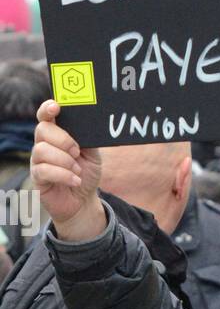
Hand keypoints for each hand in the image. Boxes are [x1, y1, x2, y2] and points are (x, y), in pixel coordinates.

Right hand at [31, 101, 104, 237]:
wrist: (83, 200)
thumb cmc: (86, 173)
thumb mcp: (92, 153)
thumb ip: (88, 138)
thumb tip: (87, 124)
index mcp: (56, 134)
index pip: (45, 116)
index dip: (47, 109)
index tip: (56, 107)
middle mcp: (44, 144)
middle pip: (42, 129)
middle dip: (63, 139)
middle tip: (77, 152)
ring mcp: (38, 160)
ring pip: (42, 150)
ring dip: (65, 160)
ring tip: (77, 170)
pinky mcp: (37, 177)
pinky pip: (44, 170)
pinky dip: (63, 175)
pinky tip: (75, 180)